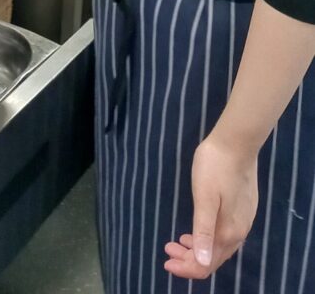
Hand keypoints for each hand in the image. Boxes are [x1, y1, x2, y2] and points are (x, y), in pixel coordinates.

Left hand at [164, 132, 258, 280]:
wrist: (237, 142)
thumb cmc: (215, 167)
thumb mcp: (204, 198)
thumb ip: (203, 231)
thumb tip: (202, 264)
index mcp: (228, 232)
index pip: (206, 265)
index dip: (185, 268)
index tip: (166, 261)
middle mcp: (239, 232)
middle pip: (213, 258)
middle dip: (189, 260)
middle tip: (168, 249)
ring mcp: (244, 220)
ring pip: (220, 246)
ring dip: (198, 249)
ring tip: (179, 241)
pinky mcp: (245, 208)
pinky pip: (226, 234)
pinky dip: (209, 238)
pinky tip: (198, 228)